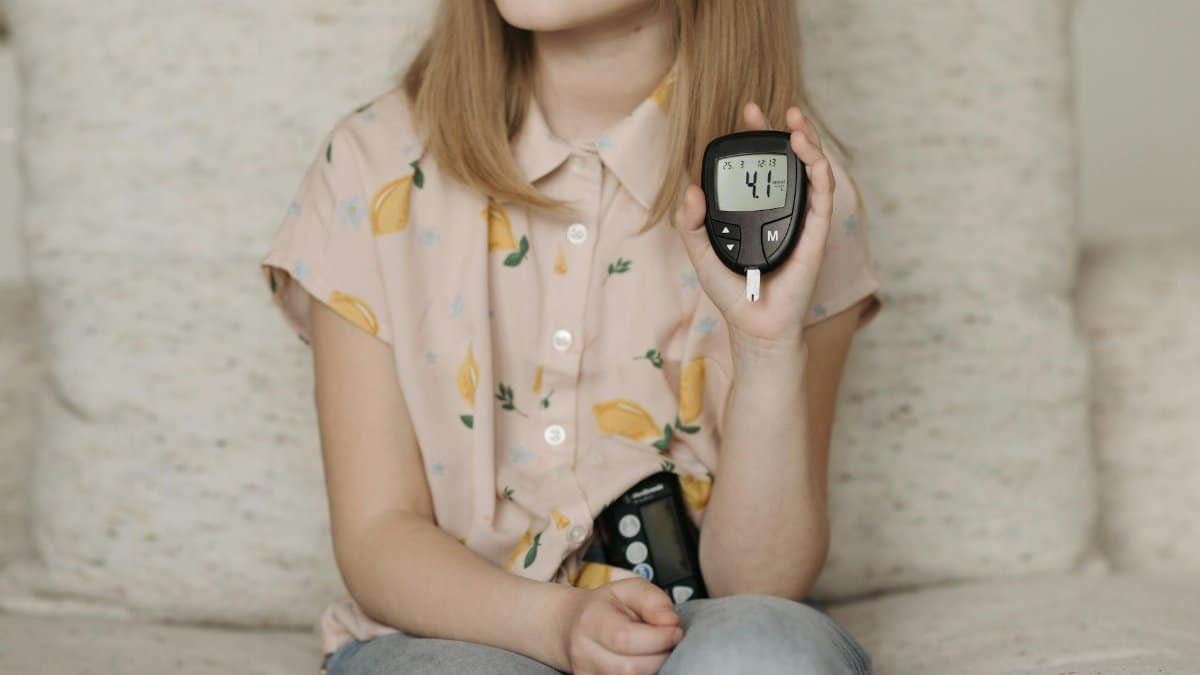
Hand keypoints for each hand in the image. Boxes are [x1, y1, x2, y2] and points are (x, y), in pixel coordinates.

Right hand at [557, 578, 683, 674]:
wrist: (571, 626)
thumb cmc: (605, 607)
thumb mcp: (629, 589)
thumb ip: (653, 601)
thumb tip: (670, 622)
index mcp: (591, 620)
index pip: (625, 638)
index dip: (658, 638)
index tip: (676, 631)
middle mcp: (583, 653)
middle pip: (630, 669)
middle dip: (661, 656)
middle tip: (670, 643)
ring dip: (654, 668)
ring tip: (656, 651)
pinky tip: (645, 662)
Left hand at [672, 101, 835, 346]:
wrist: (754, 325)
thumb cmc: (732, 291)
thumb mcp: (700, 253)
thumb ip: (691, 223)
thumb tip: (690, 191)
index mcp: (757, 209)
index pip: (761, 165)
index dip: (757, 137)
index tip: (748, 112)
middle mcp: (782, 209)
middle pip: (789, 160)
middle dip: (781, 130)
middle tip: (766, 110)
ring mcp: (802, 219)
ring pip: (812, 171)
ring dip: (808, 142)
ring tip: (795, 124)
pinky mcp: (816, 234)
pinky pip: (822, 196)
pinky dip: (819, 171)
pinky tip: (809, 154)